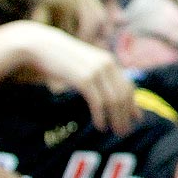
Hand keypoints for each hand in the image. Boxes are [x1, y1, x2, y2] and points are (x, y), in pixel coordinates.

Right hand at [10, 21, 138, 134]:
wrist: (40, 45)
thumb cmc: (60, 57)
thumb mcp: (84, 63)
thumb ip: (97, 74)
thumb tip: (107, 93)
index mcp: (108, 61)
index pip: (128, 86)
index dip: (133, 104)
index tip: (137, 119)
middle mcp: (106, 65)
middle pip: (123, 96)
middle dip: (126, 116)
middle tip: (125, 132)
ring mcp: (96, 71)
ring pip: (113, 101)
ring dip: (116, 119)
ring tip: (116, 132)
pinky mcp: (84, 79)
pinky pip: (98, 102)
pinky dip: (101, 116)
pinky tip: (100, 126)